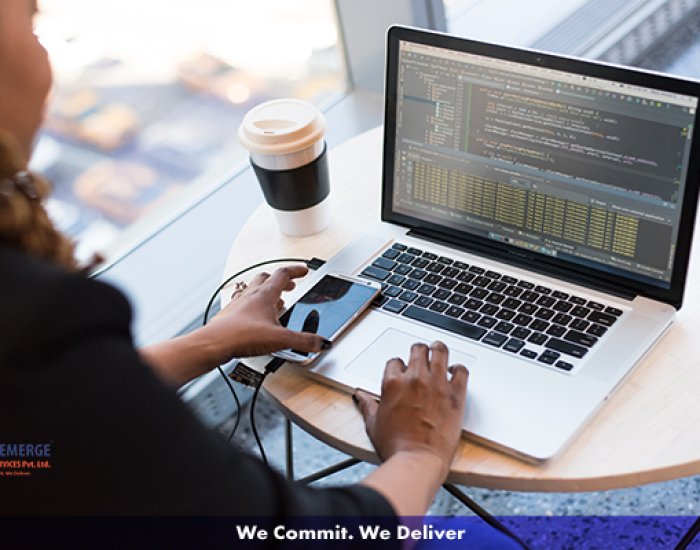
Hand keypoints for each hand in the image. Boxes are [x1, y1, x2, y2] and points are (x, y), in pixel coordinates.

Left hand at [195, 265, 327, 363]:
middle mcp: (250, 295)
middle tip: (289, 285)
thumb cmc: (241, 335)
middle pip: (266, 278)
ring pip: (254, 289)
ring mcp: (239, 304)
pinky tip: (256, 318)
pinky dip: (253, 306)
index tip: (303, 270)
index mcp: (264, 294)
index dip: (296, 270)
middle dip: (280, 280)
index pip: (283, 274)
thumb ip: (303, 341)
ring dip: (266, 292)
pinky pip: (244, 303)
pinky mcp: (230, 315)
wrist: (214, 343)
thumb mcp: (280, 339)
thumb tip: (320, 342)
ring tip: (275, 301)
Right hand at [355, 342, 467, 478]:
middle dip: (418, 351)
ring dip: (438, 350)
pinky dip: (459, 369)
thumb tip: (360, 396)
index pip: (395, 361)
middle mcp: (415, 378)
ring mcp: (437, 384)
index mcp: (393, 383)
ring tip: (439, 351)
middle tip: (421, 356)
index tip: (402, 372)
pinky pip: (461, 371)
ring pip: (440, 351)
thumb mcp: (373, 424)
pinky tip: (455, 371)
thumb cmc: (396, 446)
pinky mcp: (455, 394)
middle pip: (418, 349)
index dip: (398, 366)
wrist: (418, 460)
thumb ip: (367, 405)